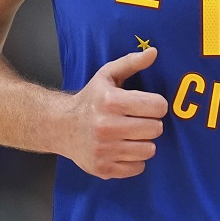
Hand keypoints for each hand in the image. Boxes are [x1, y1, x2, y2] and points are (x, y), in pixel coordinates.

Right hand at [63, 47, 167, 178]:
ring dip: (144, 142)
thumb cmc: (91, 99)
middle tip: (139, 120)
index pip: (157, 106)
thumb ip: (132, 62)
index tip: (148, 105)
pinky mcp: (103, 168)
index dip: (157, 105)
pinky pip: (138, 168)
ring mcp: (104, 150)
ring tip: (132, 134)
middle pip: (155, 129)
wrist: (62, 126)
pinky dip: (135, 159)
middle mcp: (106, 126)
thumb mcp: (108, 75)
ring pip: (149, 150)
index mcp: (111, 101)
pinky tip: (124, 148)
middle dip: (151, 123)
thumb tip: (153, 52)